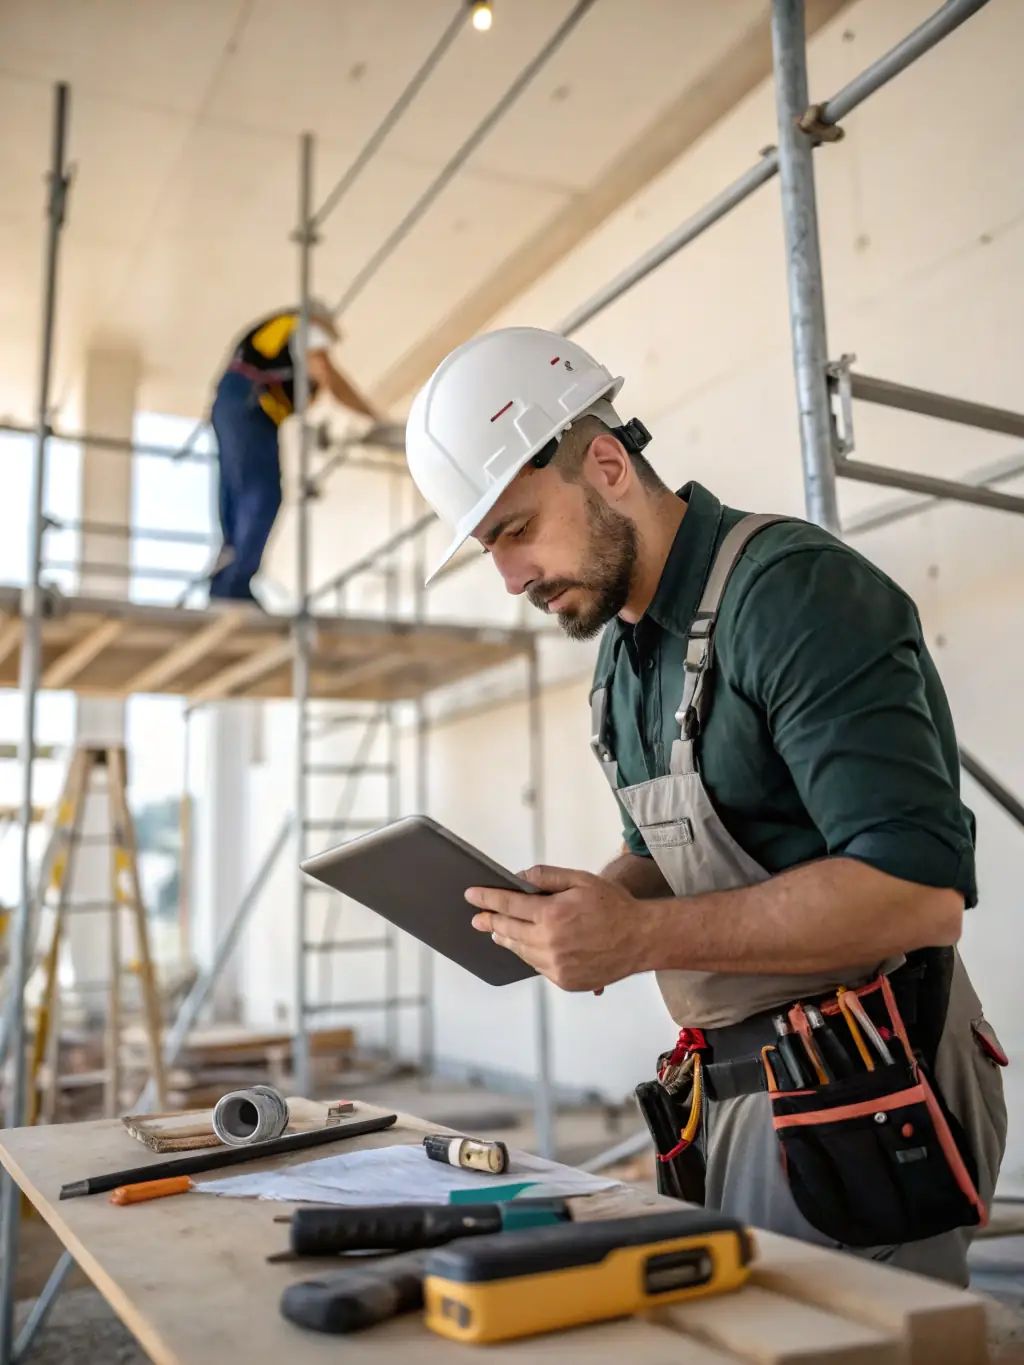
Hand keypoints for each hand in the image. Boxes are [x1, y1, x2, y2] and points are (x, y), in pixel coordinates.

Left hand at [465, 865, 653, 992]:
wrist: (640, 939)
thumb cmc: (614, 906)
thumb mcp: (581, 880)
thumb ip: (548, 876)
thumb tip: (521, 877)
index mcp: (551, 914)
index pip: (508, 904)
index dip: (487, 899)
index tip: (472, 896)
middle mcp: (549, 942)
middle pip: (508, 930)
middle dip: (490, 921)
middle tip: (478, 919)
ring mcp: (555, 965)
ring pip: (521, 951)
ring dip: (508, 940)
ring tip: (499, 932)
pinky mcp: (564, 980)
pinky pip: (538, 966)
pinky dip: (530, 955)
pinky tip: (529, 947)